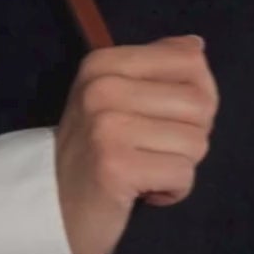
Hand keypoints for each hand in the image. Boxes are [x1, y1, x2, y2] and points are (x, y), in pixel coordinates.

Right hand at [55, 33, 217, 253]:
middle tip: (153, 151)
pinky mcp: (116, 168)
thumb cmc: (94, 153)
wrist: (52, 208)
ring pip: (196, 142)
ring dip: (180, 166)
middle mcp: (102, 88)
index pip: (191, 60)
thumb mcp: (115, 98)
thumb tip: (197, 45)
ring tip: (144, 170)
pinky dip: (172, 191)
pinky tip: (143, 191)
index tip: (162, 119)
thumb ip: (158, 68)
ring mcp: (107, 127)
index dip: (197, 97)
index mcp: (103, 63)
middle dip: (190, 136)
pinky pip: (183, 175)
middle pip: (200, 104)